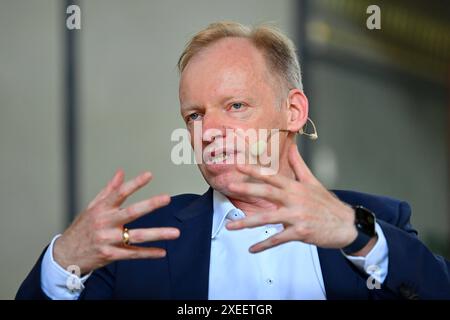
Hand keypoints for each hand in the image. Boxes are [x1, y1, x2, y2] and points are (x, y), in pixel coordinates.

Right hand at [53, 169, 179, 273]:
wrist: (65, 255)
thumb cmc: (81, 229)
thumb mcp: (92, 207)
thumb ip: (109, 190)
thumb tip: (121, 173)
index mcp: (101, 209)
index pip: (119, 193)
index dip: (134, 183)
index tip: (149, 175)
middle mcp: (105, 223)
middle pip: (131, 212)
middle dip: (150, 205)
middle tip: (166, 198)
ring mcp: (108, 240)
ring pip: (136, 236)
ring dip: (157, 234)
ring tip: (175, 232)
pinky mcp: (110, 255)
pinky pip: (133, 254)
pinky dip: (148, 253)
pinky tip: (162, 252)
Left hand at [226, 144, 365, 253]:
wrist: (347, 225)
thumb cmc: (328, 204)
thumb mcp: (313, 182)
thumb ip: (298, 165)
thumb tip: (292, 146)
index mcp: (296, 187)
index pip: (272, 176)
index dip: (255, 170)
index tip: (239, 166)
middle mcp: (295, 199)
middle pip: (267, 193)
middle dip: (247, 189)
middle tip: (230, 187)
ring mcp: (297, 216)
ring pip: (268, 219)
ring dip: (247, 223)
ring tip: (231, 226)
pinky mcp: (300, 232)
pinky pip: (278, 239)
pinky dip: (264, 245)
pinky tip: (252, 248)